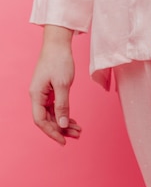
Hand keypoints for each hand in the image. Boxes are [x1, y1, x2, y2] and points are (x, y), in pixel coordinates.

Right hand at [29, 25, 81, 144]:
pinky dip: (65, 115)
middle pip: (47, 119)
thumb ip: (62, 105)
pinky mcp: (51, 91)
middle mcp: (37, 96)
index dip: (52, 132)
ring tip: (78, 130)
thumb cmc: (59, 61)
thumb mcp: (63, 85)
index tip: (64, 141)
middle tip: (77, 135)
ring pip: (53, 114)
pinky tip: (73, 121)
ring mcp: (44, 94)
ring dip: (64, 123)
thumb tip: (62, 124)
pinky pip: (56, 108)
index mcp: (36, 95)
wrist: (58, 44)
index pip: (41, 120)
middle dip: (61, 129)